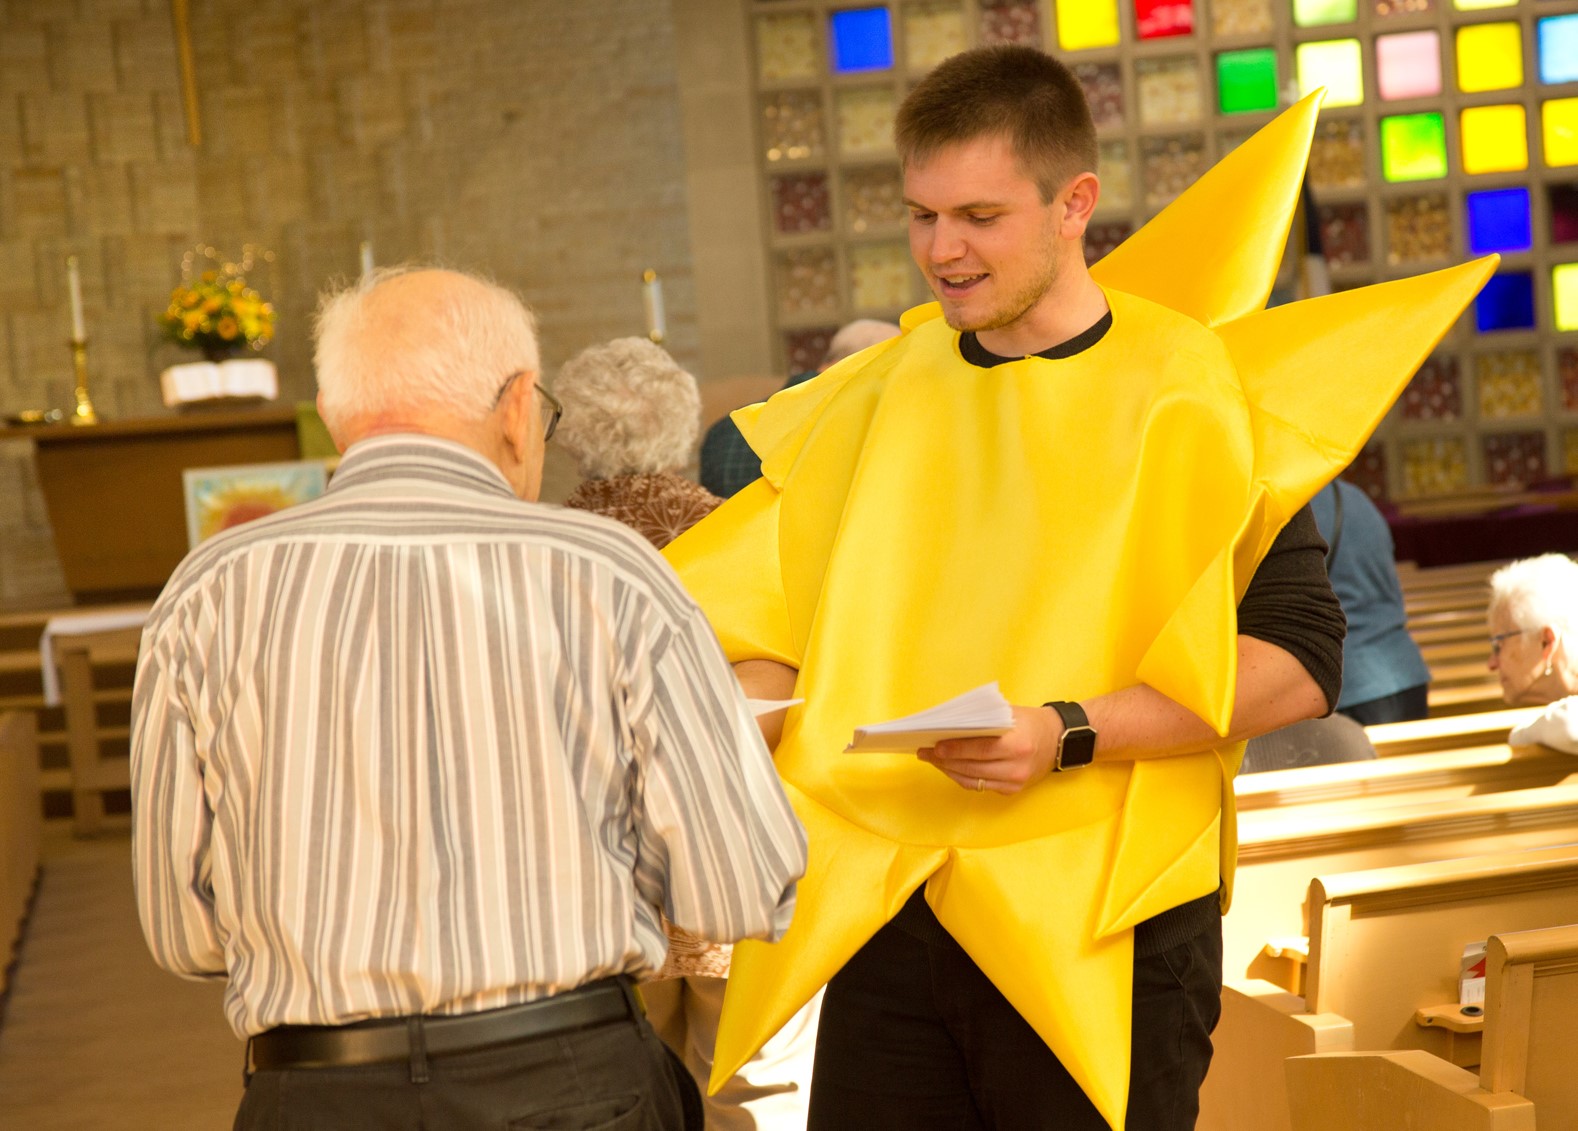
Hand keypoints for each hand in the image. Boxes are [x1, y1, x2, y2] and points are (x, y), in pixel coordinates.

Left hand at [917, 705, 1065, 794]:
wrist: (1059, 740)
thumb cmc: (1030, 722)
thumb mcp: (1009, 714)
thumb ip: (983, 721)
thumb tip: (948, 726)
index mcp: (1018, 745)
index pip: (980, 750)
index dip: (955, 749)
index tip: (935, 746)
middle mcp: (1017, 767)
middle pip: (973, 767)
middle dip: (945, 761)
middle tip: (925, 752)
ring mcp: (1015, 782)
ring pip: (973, 780)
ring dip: (949, 770)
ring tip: (932, 760)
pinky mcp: (1012, 790)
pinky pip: (980, 786)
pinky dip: (961, 777)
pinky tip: (949, 767)